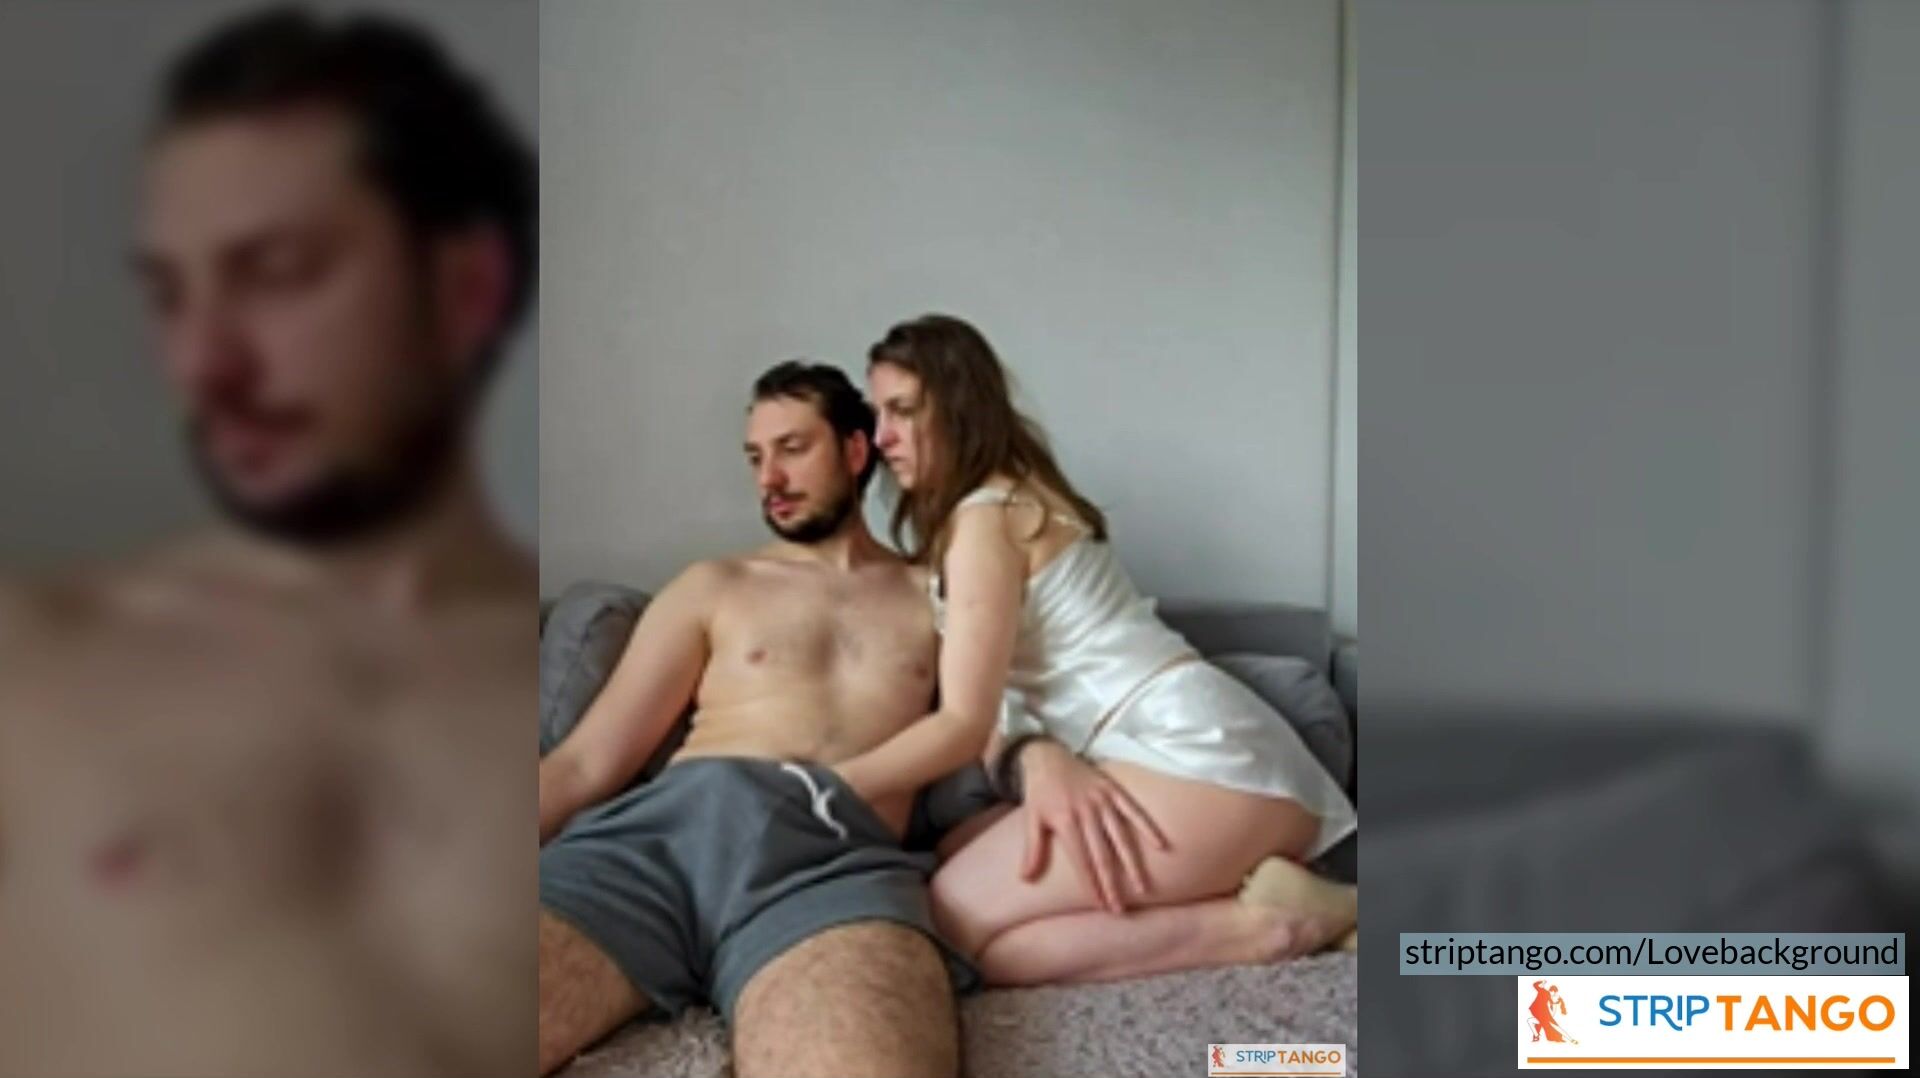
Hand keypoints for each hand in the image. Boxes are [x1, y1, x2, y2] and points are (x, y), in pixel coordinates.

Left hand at [1017, 741, 1170, 912]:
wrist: (1048, 756)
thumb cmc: (1040, 792)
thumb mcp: (1031, 819)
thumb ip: (1032, 849)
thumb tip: (1025, 879)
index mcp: (1065, 820)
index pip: (1081, 861)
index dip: (1091, 884)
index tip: (1101, 905)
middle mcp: (1086, 812)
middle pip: (1102, 854)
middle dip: (1111, 883)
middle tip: (1120, 908)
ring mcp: (1102, 800)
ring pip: (1121, 837)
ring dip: (1132, 863)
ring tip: (1143, 887)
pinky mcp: (1113, 790)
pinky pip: (1134, 810)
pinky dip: (1148, 827)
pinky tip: (1162, 846)